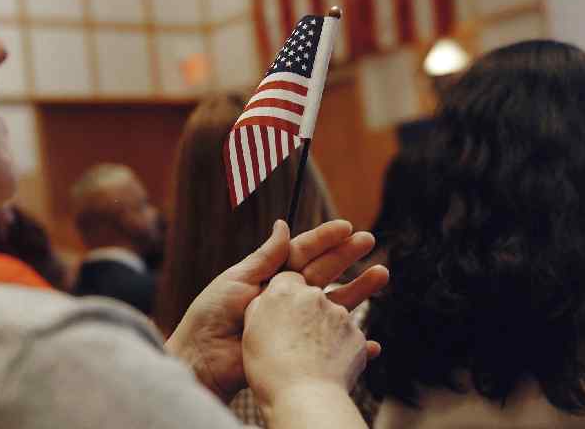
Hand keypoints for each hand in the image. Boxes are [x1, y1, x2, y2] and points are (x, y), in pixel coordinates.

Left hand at [164, 219, 386, 401]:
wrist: (202, 360)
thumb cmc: (211, 316)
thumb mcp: (237, 279)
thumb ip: (266, 256)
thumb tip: (283, 224)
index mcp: (271, 276)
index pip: (303, 253)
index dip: (324, 240)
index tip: (345, 226)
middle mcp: (287, 297)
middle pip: (324, 273)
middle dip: (347, 257)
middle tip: (369, 240)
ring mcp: (296, 323)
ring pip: (334, 304)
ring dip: (359, 291)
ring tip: (382, 274)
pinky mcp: (300, 348)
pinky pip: (332, 345)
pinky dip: (354, 344)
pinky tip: (372, 340)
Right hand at [241, 272, 371, 414]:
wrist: (304, 397)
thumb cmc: (269, 367)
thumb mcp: (251, 330)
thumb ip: (260, 306)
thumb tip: (268, 297)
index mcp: (285, 291)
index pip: (287, 279)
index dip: (284, 296)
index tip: (281, 313)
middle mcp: (315, 296)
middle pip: (312, 295)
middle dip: (306, 311)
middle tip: (296, 338)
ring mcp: (340, 315)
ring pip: (332, 317)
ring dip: (324, 331)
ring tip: (309, 359)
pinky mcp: (356, 336)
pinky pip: (346, 338)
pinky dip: (338, 349)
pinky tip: (325, 367)